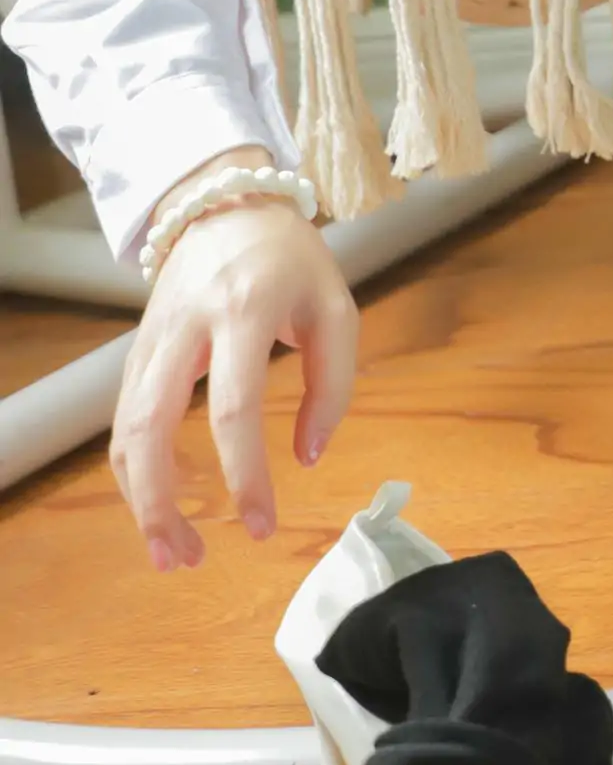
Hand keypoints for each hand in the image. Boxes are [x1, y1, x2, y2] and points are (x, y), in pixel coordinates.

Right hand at [110, 146, 358, 571]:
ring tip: (171, 553)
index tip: (262, 526)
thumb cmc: (292, 260)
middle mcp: (186, 327)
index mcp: (243, 311)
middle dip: (160, 505)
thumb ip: (332, 383)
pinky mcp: (136, 351)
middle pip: (149, 427)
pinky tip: (163, 503)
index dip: (244, 474)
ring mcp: (151, 339)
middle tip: (187, 562)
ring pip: (124, 431)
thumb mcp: (335, 307)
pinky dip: (136, 471)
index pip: (233, 407)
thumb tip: (309, 458)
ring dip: (139, 501)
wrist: (227, 202)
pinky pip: (124, 420)